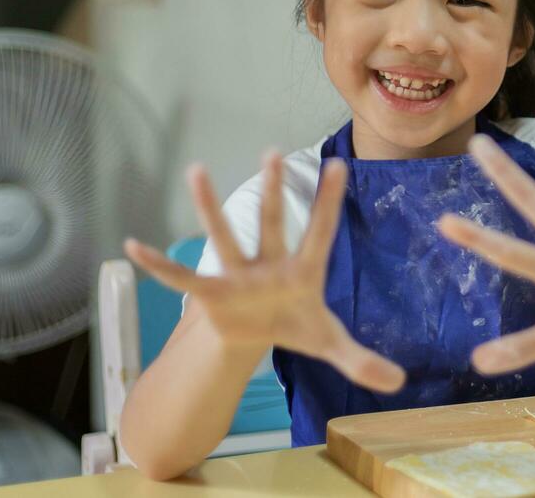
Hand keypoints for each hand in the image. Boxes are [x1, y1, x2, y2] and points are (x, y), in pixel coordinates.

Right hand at [124, 153, 405, 392]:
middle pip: (273, 223)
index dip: (330, 202)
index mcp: (305, 271)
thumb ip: (362, 360)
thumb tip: (401, 382)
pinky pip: (181, 279)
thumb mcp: (331, 345)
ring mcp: (239, 276)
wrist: (257, 336)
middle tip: (272, 151)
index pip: (322, 232)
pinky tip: (133, 246)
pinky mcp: (211, 294)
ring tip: (197, 170)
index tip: (340, 165)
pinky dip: (159, 266)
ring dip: (210, 206)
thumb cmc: (296, 325)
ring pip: (225, 237)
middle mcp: (270, 264)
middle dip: (273, 191)